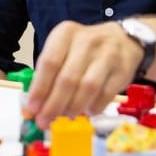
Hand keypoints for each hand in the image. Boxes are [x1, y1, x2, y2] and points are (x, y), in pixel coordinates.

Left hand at [24, 20, 139, 128]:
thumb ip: (47, 75)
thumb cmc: (84, 48)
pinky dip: (93, 108)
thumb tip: (33, 108)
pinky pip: (105, 95)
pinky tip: (86, 111)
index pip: (49, 63)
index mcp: (65, 33)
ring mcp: (107, 55)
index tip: (32, 110)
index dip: (39, 89)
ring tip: (65, 116)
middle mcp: (87, 41)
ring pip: (87, 88)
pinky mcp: (123, 70)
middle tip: (44, 121)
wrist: (122, 38)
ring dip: (73, 107)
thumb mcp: (63, 50)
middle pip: (67, 78)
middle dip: (53, 105)